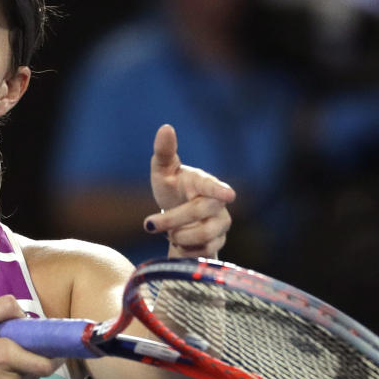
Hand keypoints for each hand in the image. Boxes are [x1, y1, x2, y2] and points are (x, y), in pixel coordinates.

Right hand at [0, 296, 61, 378]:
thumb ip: (4, 307)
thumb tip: (26, 316)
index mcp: (5, 357)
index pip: (47, 363)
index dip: (55, 353)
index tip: (54, 344)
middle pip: (41, 370)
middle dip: (37, 358)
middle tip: (24, 350)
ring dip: (26, 371)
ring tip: (5, 364)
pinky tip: (0, 378)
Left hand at [144, 124, 235, 257]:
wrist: (176, 222)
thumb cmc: (171, 190)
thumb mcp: (162, 172)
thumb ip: (164, 152)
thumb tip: (165, 128)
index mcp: (204, 182)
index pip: (212, 186)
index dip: (219, 190)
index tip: (228, 195)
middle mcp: (218, 203)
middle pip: (199, 212)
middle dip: (171, 220)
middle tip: (150, 224)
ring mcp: (221, 223)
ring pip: (203, 235)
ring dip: (178, 236)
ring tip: (170, 232)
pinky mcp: (219, 243)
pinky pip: (202, 251)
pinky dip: (185, 249)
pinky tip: (181, 242)